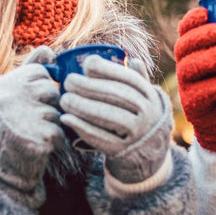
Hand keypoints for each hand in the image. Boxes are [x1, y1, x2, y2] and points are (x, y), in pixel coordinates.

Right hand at [0, 56, 64, 196]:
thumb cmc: (7, 124)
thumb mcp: (10, 92)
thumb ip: (29, 69)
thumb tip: (49, 49)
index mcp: (2, 84)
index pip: (40, 72)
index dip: (41, 88)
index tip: (29, 101)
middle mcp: (9, 97)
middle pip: (51, 90)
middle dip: (48, 105)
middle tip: (31, 119)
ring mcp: (22, 117)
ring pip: (56, 112)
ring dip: (51, 124)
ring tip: (32, 132)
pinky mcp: (36, 138)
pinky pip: (60, 132)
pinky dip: (55, 141)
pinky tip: (39, 145)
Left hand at [59, 55, 170, 183]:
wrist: (148, 155)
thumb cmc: (139, 118)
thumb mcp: (145, 100)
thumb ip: (138, 80)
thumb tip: (132, 60)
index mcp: (150, 96)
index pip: (129, 79)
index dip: (107, 69)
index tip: (87, 65)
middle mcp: (148, 114)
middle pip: (117, 96)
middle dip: (89, 87)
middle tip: (68, 81)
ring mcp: (137, 134)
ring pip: (108, 116)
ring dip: (83, 106)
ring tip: (64, 99)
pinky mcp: (123, 151)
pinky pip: (101, 138)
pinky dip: (82, 127)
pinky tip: (66, 119)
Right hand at [174, 7, 215, 151]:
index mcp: (197, 50)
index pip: (185, 30)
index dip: (192, 20)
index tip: (206, 13)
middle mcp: (188, 66)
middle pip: (183, 47)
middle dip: (198, 37)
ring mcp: (188, 86)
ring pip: (187, 68)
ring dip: (205, 59)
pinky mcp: (194, 106)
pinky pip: (199, 94)